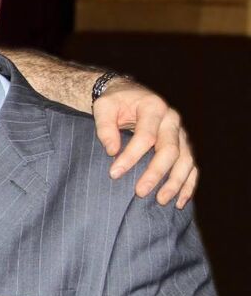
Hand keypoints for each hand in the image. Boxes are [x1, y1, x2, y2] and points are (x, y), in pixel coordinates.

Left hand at [92, 78, 196, 208]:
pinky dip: (188, 184)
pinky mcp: (184, 144)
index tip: (114, 173)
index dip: (131, 156)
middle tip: (140, 192)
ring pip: (186, 160)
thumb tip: (112, 151)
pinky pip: (191, 166)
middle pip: (170, 150)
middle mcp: (172, 120)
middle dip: (155, 173)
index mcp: (153, 108)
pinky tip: (180, 201)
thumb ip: (105, 127)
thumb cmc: (115, 102)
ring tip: (161, 200)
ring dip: (175, 183)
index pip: (146, 136)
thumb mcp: (104, 107)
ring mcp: (181, 132)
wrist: (129, 94)